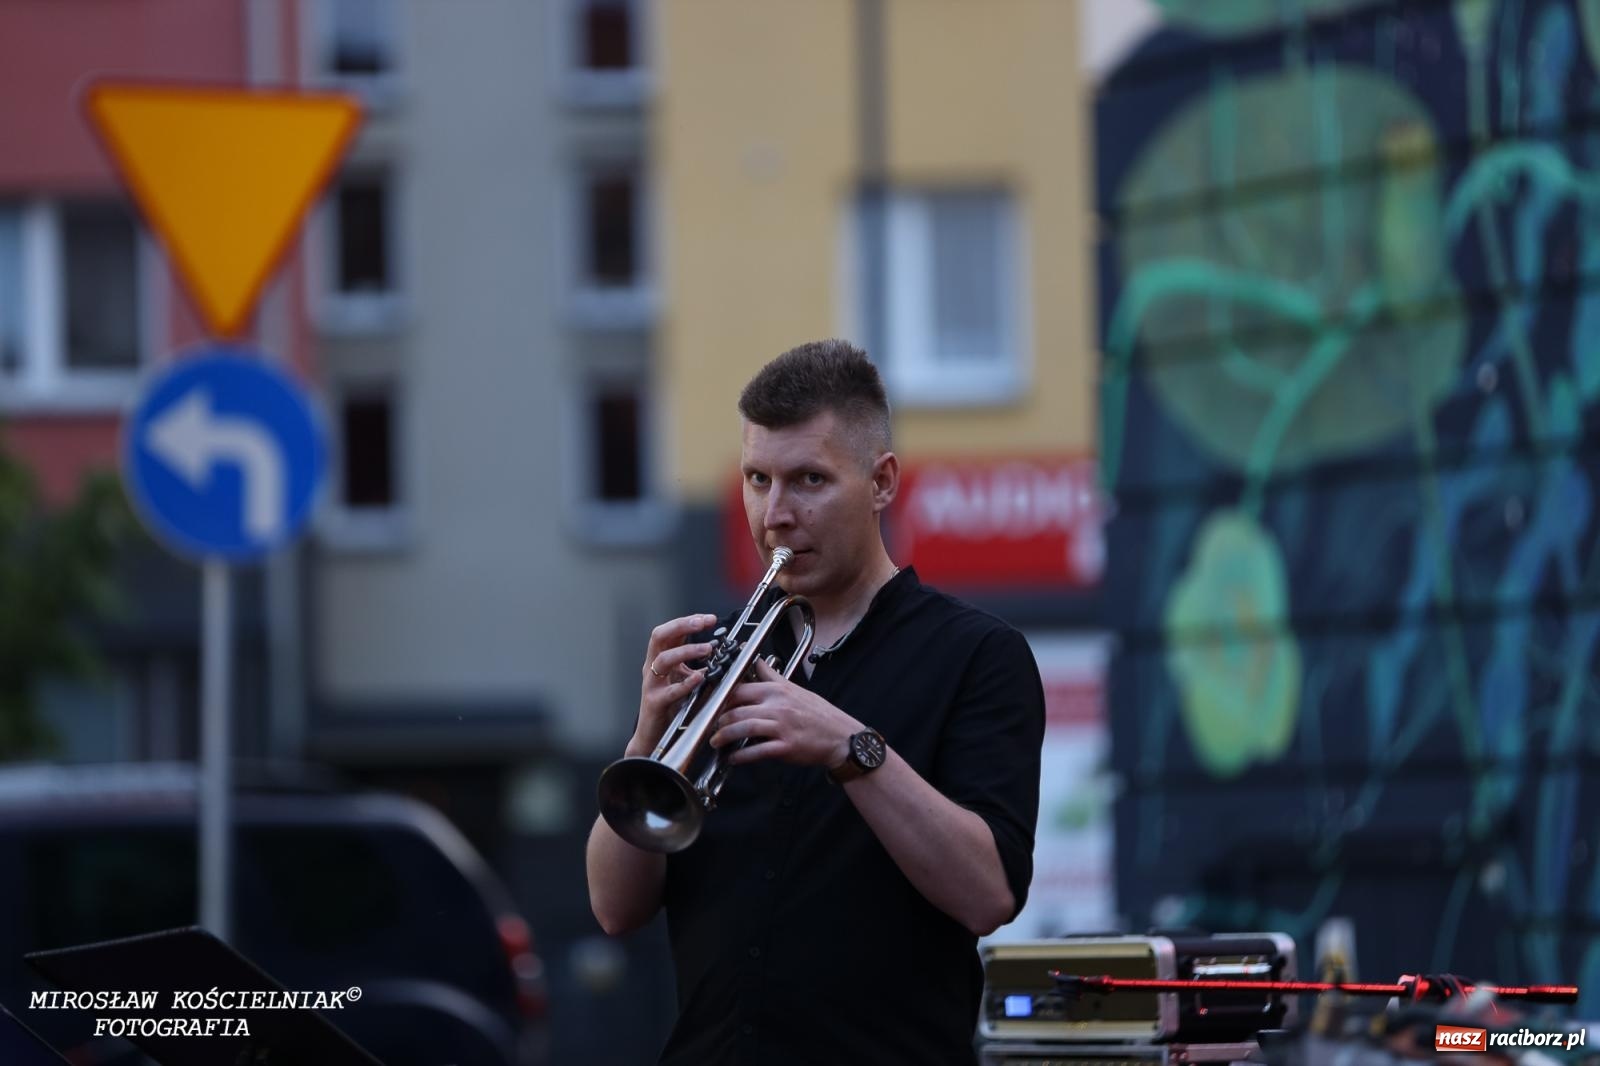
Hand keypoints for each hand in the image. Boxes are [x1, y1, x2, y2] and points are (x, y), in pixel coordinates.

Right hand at [630, 613, 719, 756]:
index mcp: (659, 659)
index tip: (709, 618)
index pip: (670, 631)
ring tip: (707, 649)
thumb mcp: (683, 678)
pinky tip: (700, 677)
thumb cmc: (670, 706)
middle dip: (682, 626)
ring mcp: (652, 684)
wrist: (653, 735)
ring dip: (687, 651)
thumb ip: (695, 663)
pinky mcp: (655, 703)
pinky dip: (686, 683)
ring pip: (664, 660)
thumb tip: (718, 648)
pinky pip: (670, 691)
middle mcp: (652, 668)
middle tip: (703, 623)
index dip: (688, 621)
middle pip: (660, 636)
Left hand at [709, 658, 860, 766]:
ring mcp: (781, 727)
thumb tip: (757, 661)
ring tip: (716, 742)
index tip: (711, 704)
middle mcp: (778, 707)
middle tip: (711, 726)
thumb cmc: (819, 714)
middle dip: (719, 720)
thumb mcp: (795, 689)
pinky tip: (732, 759)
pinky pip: (756, 752)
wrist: (840, 737)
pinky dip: (740, 756)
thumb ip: (772, 677)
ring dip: (724, 737)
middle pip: (737, 710)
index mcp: (778, 691)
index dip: (721, 698)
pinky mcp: (785, 748)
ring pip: (743, 729)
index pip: (740, 689)